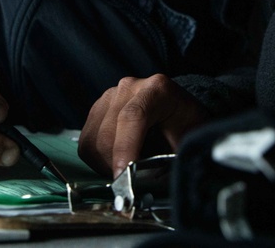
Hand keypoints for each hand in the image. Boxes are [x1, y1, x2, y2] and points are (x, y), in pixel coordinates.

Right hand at [78, 74, 207, 176]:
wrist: (180, 112)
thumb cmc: (186, 129)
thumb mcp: (187, 144)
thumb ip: (169, 163)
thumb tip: (144, 187)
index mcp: (157, 90)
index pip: (133, 116)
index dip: (125, 149)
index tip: (124, 177)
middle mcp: (129, 88)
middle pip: (108, 134)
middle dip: (117, 165)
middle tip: (132, 183)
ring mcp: (110, 96)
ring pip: (92, 141)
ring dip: (106, 164)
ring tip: (128, 169)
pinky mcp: (97, 109)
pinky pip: (87, 142)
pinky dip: (99, 159)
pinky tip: (119, 160)